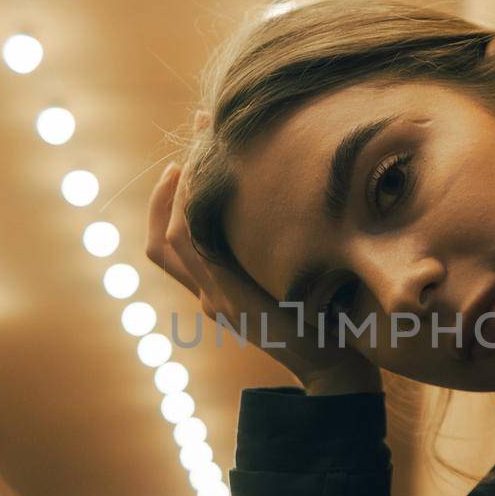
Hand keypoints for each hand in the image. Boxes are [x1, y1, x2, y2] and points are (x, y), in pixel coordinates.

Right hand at [145, 152, 381, 396]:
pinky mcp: (231, 299)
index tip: (188, 160)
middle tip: (200, 131)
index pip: (170, 244)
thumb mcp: (290, 280)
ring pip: (175, 236)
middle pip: (162, 237)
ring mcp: (215, 299)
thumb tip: (289, 209)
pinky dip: (195, 210)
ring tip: (206, 145)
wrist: (332, 364)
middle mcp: (208, 295)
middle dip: (173, 183)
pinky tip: (212, 179)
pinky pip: (196, 248)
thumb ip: (273, 256)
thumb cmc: (323, 321)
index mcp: (218, 292)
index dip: (169, 203)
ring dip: (185, 186)